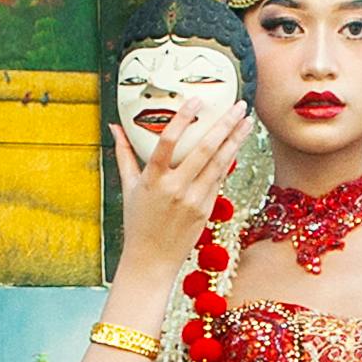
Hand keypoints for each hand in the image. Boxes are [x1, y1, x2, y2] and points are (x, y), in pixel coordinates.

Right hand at [112, 101, 254, 284]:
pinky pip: (219, 180)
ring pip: (219, 164)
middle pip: (204, 150)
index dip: (182, 119)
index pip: (167, 142)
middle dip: (225, 125)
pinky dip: (229, 161)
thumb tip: (114, 127)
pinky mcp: (205, 210)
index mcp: (152, 179)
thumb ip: (124, 154)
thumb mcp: (127, 187)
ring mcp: (193, 200)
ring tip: (247, 121)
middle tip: (239, 105)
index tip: (197, 101)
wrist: (151, 259)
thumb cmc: (137, 221)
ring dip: (235, 140)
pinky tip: (237, 145)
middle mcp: (175, 188)